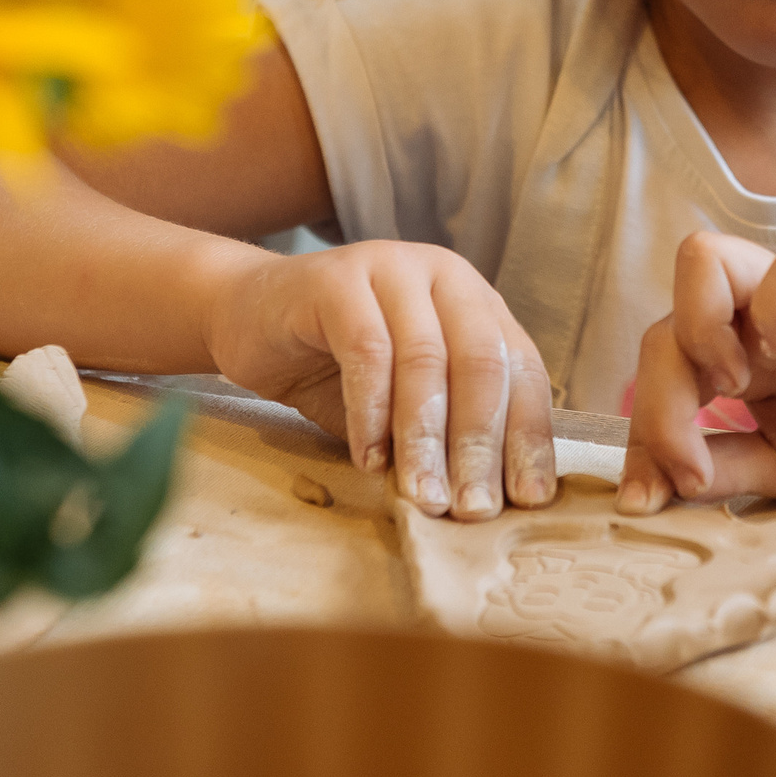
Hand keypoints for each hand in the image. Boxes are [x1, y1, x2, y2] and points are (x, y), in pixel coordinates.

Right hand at [204, 241, 556, 520]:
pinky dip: (372, 413)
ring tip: (423, 496)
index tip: (527, 498)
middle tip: (472, 509)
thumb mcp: (403, 405)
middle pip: (481, 363)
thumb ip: (447, 432)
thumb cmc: (335, 367)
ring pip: (425, 359)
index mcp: (477, 302)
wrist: (248, 317)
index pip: (520, 369)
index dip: (527, 435)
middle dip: (479, 445)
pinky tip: (369, 459)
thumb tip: (492, 502)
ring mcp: (392, 268)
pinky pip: (366, 351)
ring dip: (425, 439)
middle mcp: (445, 276)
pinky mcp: (336, 280)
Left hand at [620, 232, 775, 512]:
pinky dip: (774, 308)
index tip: (647, 498)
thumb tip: (647, 492)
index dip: (639, 434)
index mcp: (732, 363)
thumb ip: (722, 470)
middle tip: (694, 463)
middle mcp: (750, 325)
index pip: (655, 372)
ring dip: (697, 327)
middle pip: (661, 323)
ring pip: (703, 258)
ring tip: (733, 386)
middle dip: (657, 401)